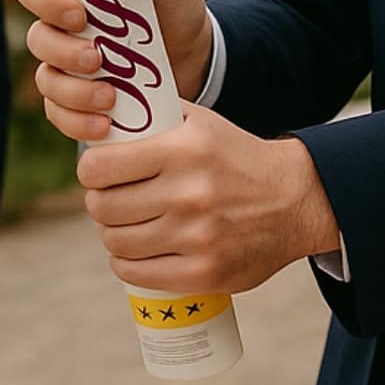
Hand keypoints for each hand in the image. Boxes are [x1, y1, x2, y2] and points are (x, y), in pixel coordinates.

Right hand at [15, 0, 212, 142]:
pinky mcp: (78, 101)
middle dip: (63, 52)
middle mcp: (60, 26)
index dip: (45, 1)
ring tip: (111, 97)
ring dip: (74, 91)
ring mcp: (66, 65)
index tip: (79, 14)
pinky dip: (78, 122)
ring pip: (46, 80)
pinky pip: (59, 115)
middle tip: (97, 59)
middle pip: (35, 39)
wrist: (195, 52)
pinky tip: (106, 124)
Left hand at [78, 101, 339, 295]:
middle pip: (104, 208)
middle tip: (108, 199)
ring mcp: (196, 237)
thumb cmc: (235, 156)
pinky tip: (131, 253)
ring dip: (111, 234)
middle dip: (99, 202)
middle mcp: (187, 194)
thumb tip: (104, 109)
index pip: (100, 167)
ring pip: (117, 242)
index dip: (90, 171)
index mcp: (181, 150)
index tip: (96, 172)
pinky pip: (139, 275)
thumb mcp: (199, 121)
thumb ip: (154, 112)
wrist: (294, 199)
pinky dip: (125, 265)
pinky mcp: (204, 273)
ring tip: (121, 225)